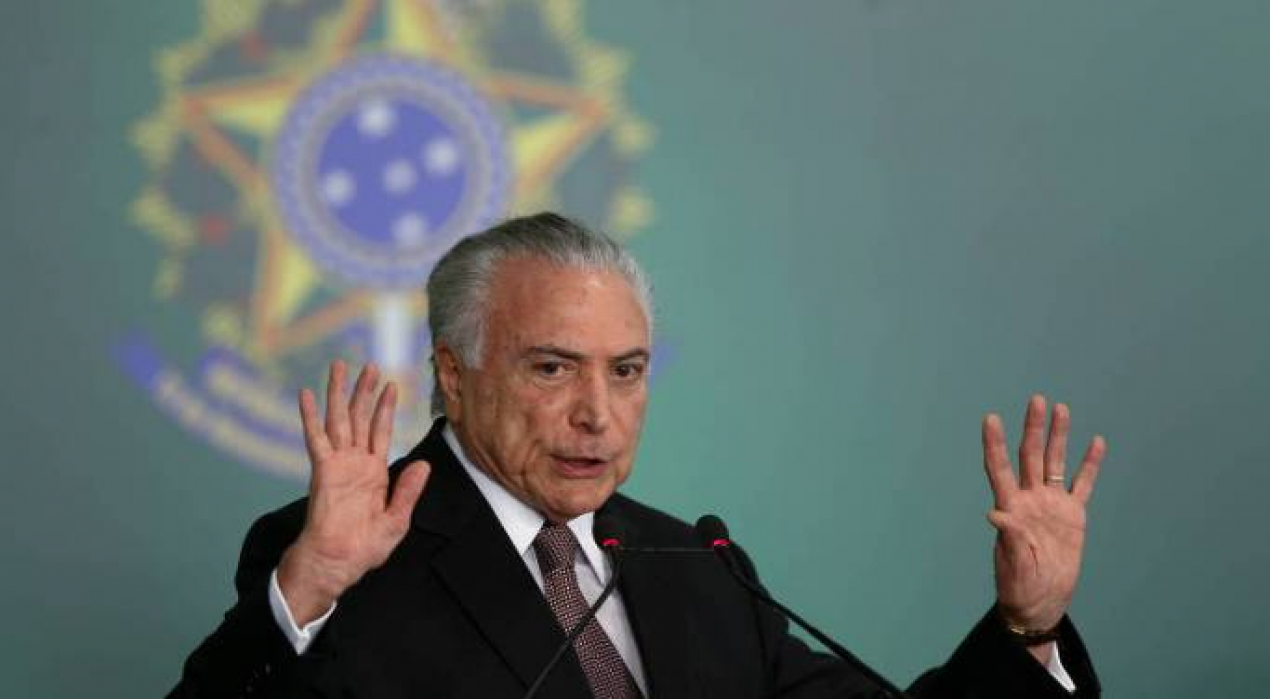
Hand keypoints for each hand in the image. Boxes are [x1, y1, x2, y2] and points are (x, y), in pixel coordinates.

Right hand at [277, 360, 430, 624]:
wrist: (338, 562)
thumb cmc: (365, 548)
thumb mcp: (397, 520)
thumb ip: (408, 491)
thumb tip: (424, 465)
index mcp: (374, 472)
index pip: (380, 431)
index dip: (385, 408)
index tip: (391, 385)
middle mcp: (355, 462)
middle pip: (359, 417)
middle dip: (364, 390)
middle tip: (369, 364)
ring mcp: (338, 464)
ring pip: (339, 419)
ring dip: (339, 392)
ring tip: (340, 366)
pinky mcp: (322, 471)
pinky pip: (316, 438)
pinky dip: (311, 415)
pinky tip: (307, 394)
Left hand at [982, 396, 1104, 640]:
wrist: (1041, 601)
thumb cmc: (1019, 585)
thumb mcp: (1013, 564)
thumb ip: (1008, 538)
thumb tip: (995, 514)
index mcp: (1011, 508)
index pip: (999, 469)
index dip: (994, 444)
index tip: (990, 418)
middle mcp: (1030, 500)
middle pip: (1029, 456)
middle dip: (1032, 428)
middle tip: (1036, 399)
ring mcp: (1051, 505)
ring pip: (1054, 462)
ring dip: (1057, 436)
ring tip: (1061, 408)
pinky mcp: (1073, 515)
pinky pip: (1082, 484)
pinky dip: (1089, 464)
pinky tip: (1096, 443)